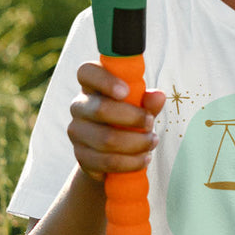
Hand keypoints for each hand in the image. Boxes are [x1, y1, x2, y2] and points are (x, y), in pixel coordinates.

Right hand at [67, 62, 164, 180]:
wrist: (113, 153)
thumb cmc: (128, 120)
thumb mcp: (141, 108)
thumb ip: (148, 102)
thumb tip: (158, 96)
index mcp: (92, 86)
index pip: (87, 72)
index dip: (105, 80)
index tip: (126, 91)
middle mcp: (79, 106)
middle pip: (100, 109)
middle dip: (133, 118)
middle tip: (151, 123)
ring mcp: (77, 132)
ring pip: (106, 139)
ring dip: (137, 143)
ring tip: (152, 142)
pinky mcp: (81, 156)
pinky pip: (107, 161)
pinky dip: (131, 162)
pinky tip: (143, 159)